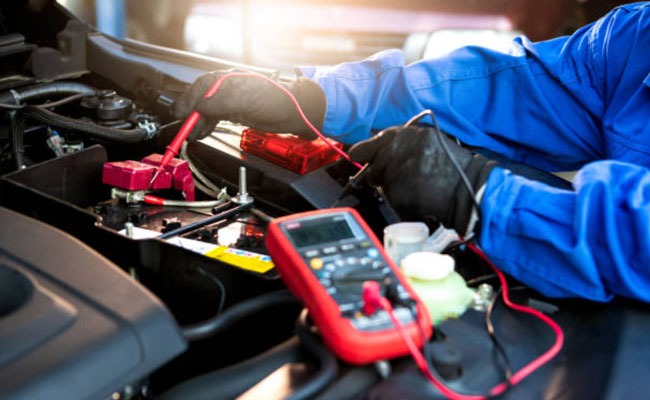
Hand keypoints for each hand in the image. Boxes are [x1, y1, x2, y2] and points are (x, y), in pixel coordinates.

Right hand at [172, 70, 325, 140]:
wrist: (293, 112)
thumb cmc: (276, 100)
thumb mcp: (246, 99)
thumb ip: (221, 102)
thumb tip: (200, 106)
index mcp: (228, 79)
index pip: (201, 87)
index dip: (189, 101)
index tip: (180, 114)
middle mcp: (226, 88)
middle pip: (201, 100)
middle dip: (191, 115)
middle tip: (184, 129)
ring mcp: (230, 101)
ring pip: (206, 111)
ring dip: (197, 123)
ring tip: (191, 135)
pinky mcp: (235, 112)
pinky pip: (215, 118)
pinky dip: (207, 126)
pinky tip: (202, 133)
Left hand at [348, 126, 497, 234]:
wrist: (469, 191)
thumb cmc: (456, 171)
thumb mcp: (433, 145)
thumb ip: (408, 145)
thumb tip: (383, 152)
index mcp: (413, 135)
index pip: (380, 138)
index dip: (366, 148)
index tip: (357, 153)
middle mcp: (402, 148)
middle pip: (375, 161)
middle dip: (379, 171)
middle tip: (397, 180)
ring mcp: (398, 169)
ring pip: (380, 180)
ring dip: (390, 187)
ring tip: (415, 189)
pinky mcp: (397, 190)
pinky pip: (389, 196)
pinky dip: (399, 200)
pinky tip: (416, 198)